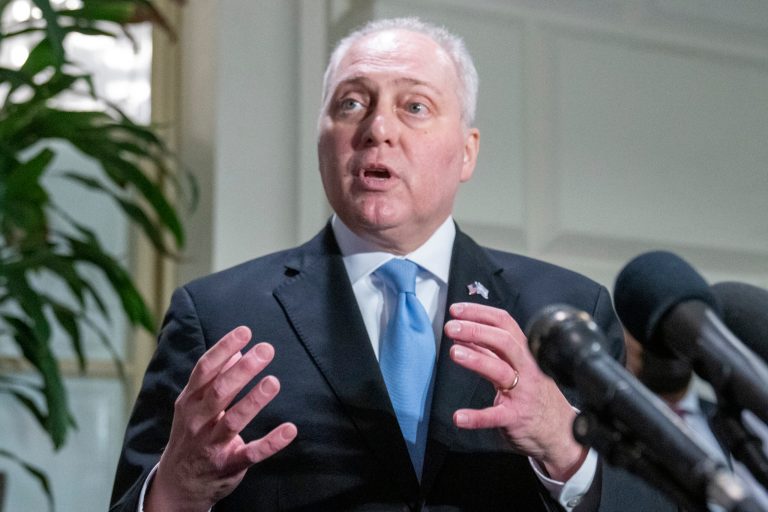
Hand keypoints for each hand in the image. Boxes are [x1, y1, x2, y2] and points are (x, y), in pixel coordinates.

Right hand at [146, 326, 296, 511]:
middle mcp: (197, 421)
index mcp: (189, 401)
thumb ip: (214, 377)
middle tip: (266, 349)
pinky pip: (251, 453)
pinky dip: (271, 442)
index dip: (224, 348)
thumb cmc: (192, 433)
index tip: (245, 331)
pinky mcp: (228, 465)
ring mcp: (211, 444)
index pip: (205, 370)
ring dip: (254, 400)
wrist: (178, 484)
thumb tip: (237, 350)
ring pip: (233, 421)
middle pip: (219, 391)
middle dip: (243, 370)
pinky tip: (290, 430)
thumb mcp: (195, 403)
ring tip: (273, 382)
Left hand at [445, 303, 585, 480]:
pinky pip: (495, 416)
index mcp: (524, 353)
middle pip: (503, 341)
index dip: (480, 313)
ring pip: (500, 371)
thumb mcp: (518, 368)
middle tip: (451, 327)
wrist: (562, 434)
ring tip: (454, 352)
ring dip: (476, 359)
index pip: (504, 323)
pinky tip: (459, 417)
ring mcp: (522, 393)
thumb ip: (491, 352)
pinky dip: (476, 417)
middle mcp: (526, 368)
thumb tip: (465, 334)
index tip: (457, 310)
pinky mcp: (516, 417)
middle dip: (476, 330)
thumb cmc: (536, 396)